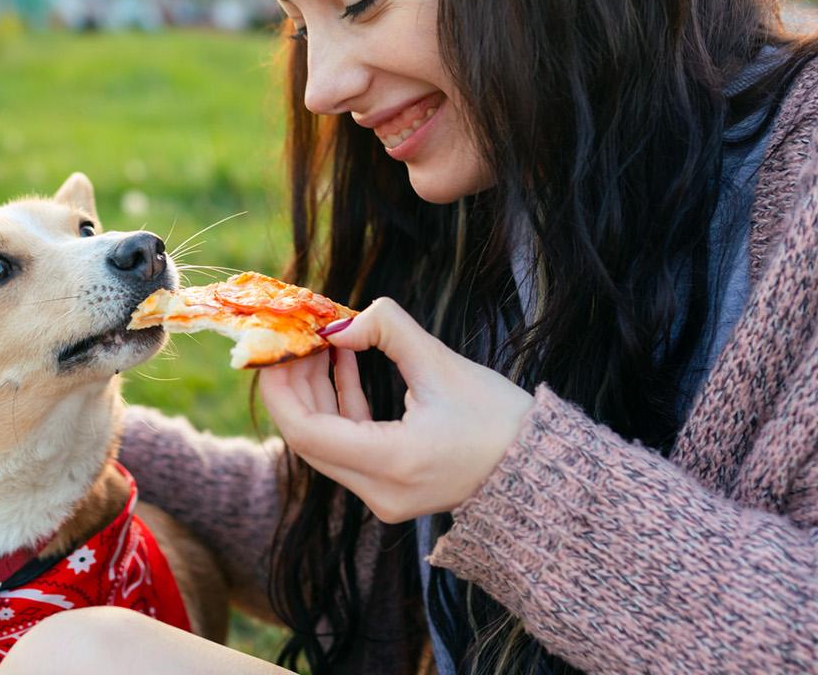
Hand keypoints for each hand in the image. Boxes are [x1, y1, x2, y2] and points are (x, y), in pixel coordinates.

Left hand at [258, 297, 535, 522]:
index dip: (282, 388)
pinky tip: (342, 362)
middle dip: (295, 384)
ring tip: (319, 341)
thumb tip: (340, 322)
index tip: (275, 347)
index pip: (307, 432)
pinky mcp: (390, 490)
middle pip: (309, 439)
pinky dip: (341, 406)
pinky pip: (349, 447)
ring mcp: (383, 497)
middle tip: (292, 337)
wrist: (542, 470)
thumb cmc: (501, 420)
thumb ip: (388, 332)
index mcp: (392, 464)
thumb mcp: (443, 365)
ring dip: (317, 392)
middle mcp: (380, 491)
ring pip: (326, 442)